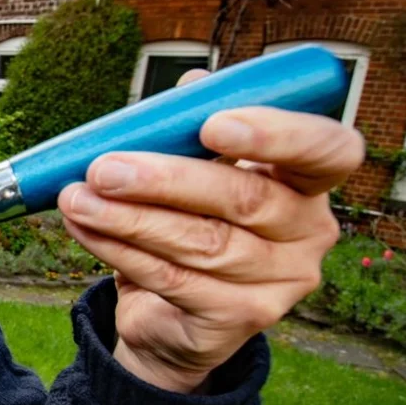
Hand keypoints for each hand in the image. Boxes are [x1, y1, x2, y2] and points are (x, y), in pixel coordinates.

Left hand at [57, 72, 363, 392]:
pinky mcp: (243, 318)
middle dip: (166, 180)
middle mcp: (309, 231)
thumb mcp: (193, 170)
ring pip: (202, 243)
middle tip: (105, 168)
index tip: (213, 125)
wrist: (172, 314)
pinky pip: (174, 279)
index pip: (327, 150)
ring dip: (129, 218)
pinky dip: (120, 251)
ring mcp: (282, 280)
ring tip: (77, 198)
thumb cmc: (189, 224)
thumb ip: (195, 127)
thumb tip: (192, 85)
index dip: (278, 136)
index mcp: (308, 180)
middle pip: (247, 199)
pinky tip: (85, 229)